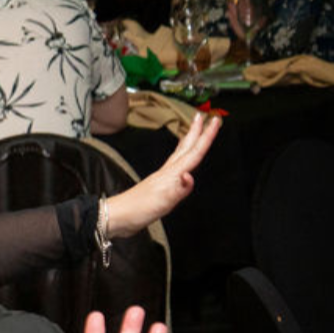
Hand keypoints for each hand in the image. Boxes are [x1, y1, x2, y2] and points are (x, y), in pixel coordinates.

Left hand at [104, 113, 220, 237]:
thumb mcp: (163, 202)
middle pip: (186, 147)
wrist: (118, 216)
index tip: (215, 121)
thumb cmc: (138, 209)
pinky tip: (181, 160)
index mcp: (172, 174)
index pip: (194, 152)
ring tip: (194, 131)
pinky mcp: (159, 185)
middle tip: (205, 116)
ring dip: (189, 141)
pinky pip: (175, 165)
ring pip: (180, 154)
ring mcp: (162, 177)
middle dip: (197, 131)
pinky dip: (181, 157)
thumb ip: (179, 189)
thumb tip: (190, 176)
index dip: (206, 137)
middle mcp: (168, 172)